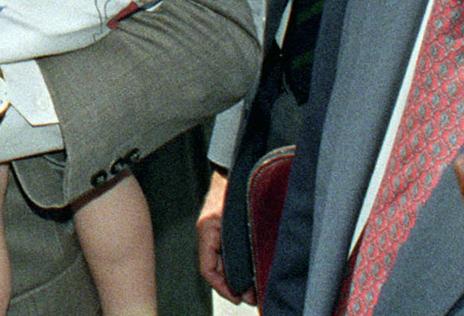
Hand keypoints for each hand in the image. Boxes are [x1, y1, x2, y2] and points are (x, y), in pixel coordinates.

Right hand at [198, 169, 253, 302]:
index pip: (207, 268)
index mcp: (208, 229)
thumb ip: (243, 242)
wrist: (239, 166)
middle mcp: (209, 232)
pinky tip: (253, 270)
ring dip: (238, 277)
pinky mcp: (225, 228)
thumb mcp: (240, 216)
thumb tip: (254, 271)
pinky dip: (239, 265)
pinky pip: (228, 252)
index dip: (222, 287)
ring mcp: (216, 230)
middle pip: (216, 269)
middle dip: (233, 286)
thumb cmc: (237, 186)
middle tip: (253, 297)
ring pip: (223, 261)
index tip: (238, 298)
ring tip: (256, 288)